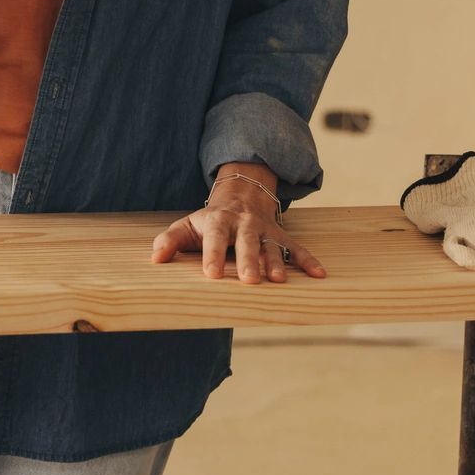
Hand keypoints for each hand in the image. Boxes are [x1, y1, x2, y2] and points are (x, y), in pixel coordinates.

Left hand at [150, 172, 326, 284]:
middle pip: (246, 243)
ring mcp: (265, 231)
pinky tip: (320, 274)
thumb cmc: (209, 220)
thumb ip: (170, 241)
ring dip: (276, 262)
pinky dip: (309, 260)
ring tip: (279, 280)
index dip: (212, 256)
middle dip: (248, 261)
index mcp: (218, 221)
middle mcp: (244, 225)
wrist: (242, 194)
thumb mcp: (187, 225)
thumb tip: (155, 259)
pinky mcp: (281, 237)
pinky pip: (297, 249)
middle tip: (249, 280)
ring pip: (271, 247)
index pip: (214, 239)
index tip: (211, 274)